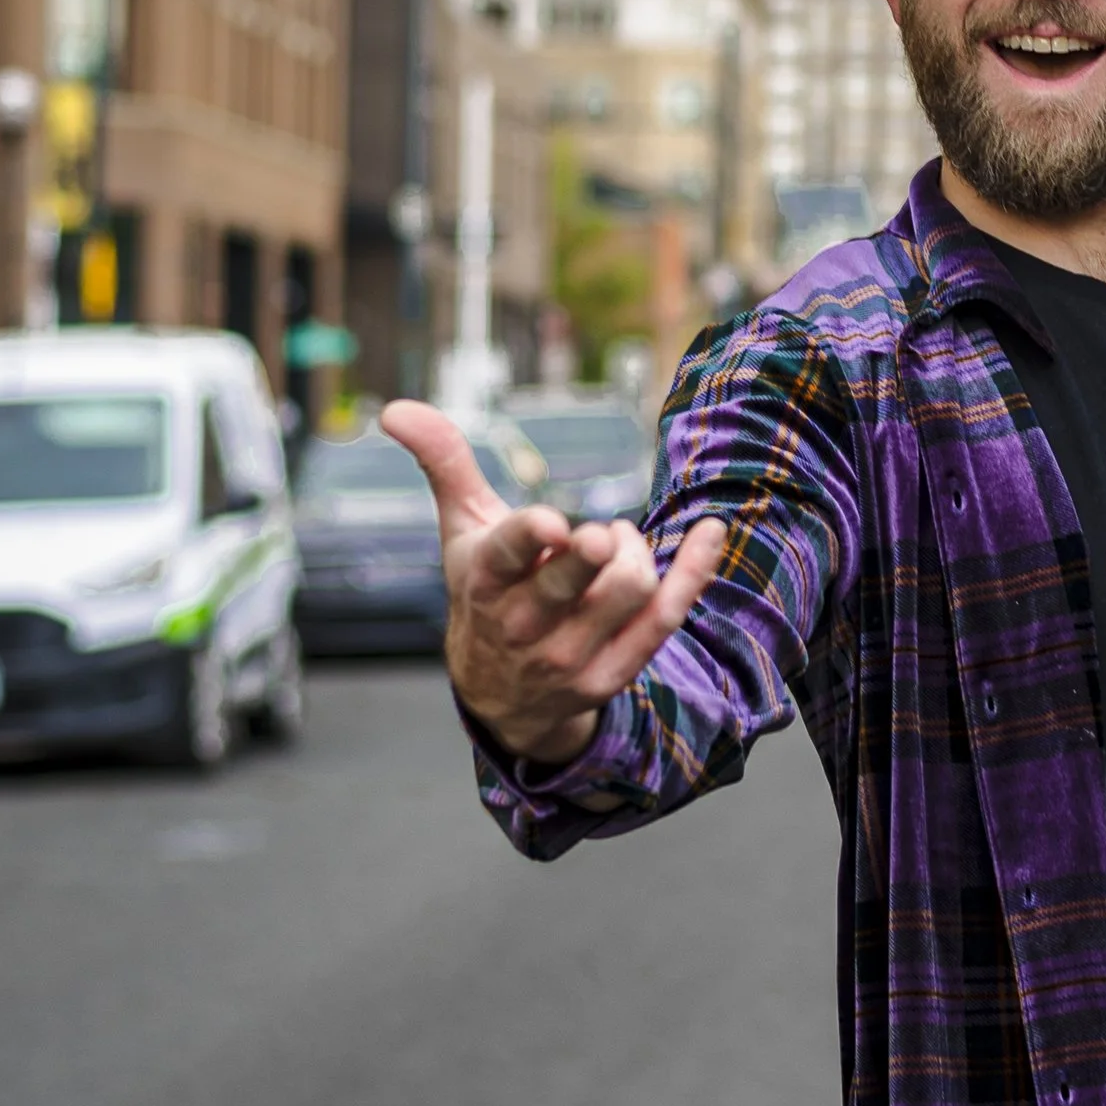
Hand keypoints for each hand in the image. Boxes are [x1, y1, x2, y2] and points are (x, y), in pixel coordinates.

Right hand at [382, 399, 726, 767]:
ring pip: (630, 589)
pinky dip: (694, 569)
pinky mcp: (612, 674)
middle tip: (597, 535)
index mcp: (483, 582)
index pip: (507, 556)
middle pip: (580, 577)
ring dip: (635, 551)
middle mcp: (523, 626)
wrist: (501, 697)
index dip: (532, 536)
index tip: (552, 523)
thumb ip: (444, 463)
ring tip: (613, 547)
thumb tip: (394, 408)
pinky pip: (667, 618)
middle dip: (600, 545)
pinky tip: (710, 532)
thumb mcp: (461, 530)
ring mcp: (570, 656)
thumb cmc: (486, 591)